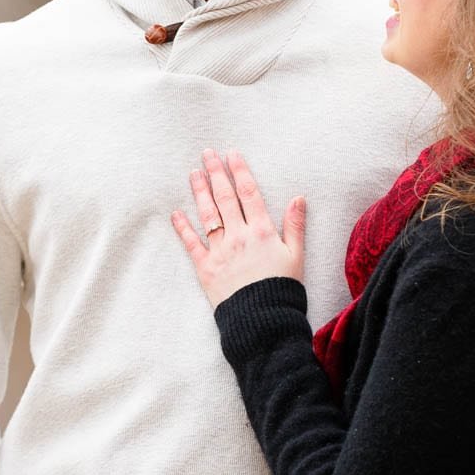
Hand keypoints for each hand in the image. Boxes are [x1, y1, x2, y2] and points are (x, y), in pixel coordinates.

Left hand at [171, 149, 305, 307]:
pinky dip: (183, 227)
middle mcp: (239, 236)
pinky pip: (192, 244)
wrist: (263, 321)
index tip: (231, 154)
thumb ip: (295, 226)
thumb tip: (299, 198)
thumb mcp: (296, 256)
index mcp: (262, 231)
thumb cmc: (283, 289)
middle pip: (225, 198)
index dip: (239, 171)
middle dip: (215, 173)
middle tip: (207, 154)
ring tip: (193, 173)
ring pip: (208, 214)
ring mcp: (220, 251)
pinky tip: (176, 213)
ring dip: (200, 192)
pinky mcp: (206, 268)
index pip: (249, 193)